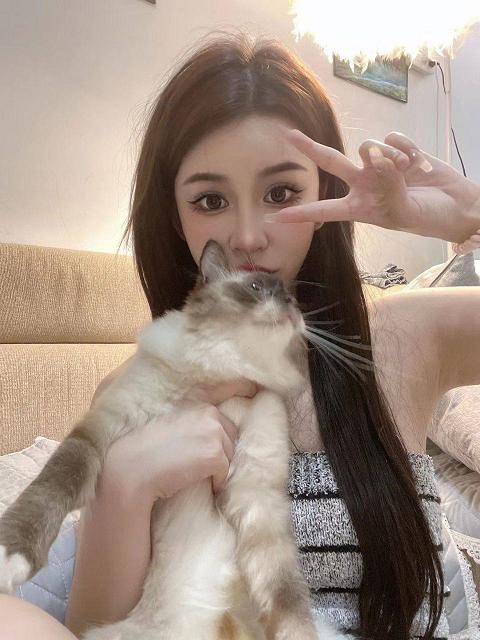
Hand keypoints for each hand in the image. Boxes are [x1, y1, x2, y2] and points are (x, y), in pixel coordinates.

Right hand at [103, 378, 258, 501]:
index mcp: (201, 407)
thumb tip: (212, 437)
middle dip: (221, 454)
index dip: (219, 442)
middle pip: (231, 440)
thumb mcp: (174, 426)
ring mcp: (214, 434)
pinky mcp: (215, 455)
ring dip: (219, 468)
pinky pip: (226, 472)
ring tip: (201, 476)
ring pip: (230, 456)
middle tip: (204, 468)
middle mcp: (210, 416)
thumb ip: (194, 425)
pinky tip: (205, 486)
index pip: (225, 424)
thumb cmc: (146, 450)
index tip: (208, 452)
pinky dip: (218, 482)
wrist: (132, 468)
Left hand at [266, 128, 479, 246]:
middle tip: (289, 136)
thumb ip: (387, 187)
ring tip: (408, 172)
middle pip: (331, 162)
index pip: (324, 209)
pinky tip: (418, 163)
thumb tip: (376, 158)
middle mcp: (363, 184)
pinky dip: (407, 150)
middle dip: (310, 148)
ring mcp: (379, 165)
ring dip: (388, 157)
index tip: (277, 216)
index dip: (302, 213)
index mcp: (359, 207)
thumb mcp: (403, 212)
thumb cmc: (427, 217)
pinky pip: (392, 139)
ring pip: (369, 147)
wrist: (455, 205)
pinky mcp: (396, 150)